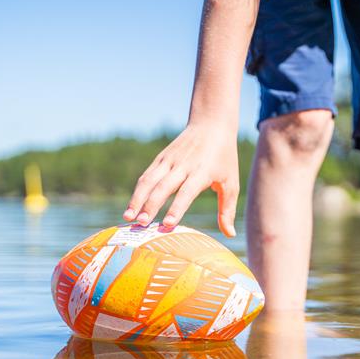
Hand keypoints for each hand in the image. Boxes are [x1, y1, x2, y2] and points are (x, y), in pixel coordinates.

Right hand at [123, 123, 239, 236]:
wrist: (211, 124)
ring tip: (128, 217)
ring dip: (137, 199)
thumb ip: (228, 209)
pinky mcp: (161, 158)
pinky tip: (132, 207)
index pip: (187, 192)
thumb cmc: (224, 158)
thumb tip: (230, 234)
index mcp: (202, 172)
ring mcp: (169, 160)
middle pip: (163, 187)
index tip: (168, 223)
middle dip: (151, 206)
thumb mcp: (231, 182)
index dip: (177, 207)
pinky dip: (138, 191)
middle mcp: (183, 165)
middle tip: (141, 224)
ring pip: (149, 181)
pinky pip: (147, 176)